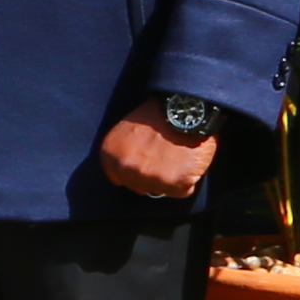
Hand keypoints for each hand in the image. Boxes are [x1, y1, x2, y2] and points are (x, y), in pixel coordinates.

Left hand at [96, 110, 219, 202]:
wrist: (183, 107)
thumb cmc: (157, 115)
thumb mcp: (125, 131)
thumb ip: (122, 152)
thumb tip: (128, 172)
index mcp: (109, 155)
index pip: (120, 179)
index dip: (136, 172)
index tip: (148, 162)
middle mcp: (125, 169)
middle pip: (140, 188)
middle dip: (153, 177)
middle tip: (166, 159)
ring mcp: (149, 178)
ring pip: (161, 190)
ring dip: (171, 179)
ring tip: (179, 158)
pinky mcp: (174, 183)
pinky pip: (183, 191)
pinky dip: (189, 180)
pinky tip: (190, 162)